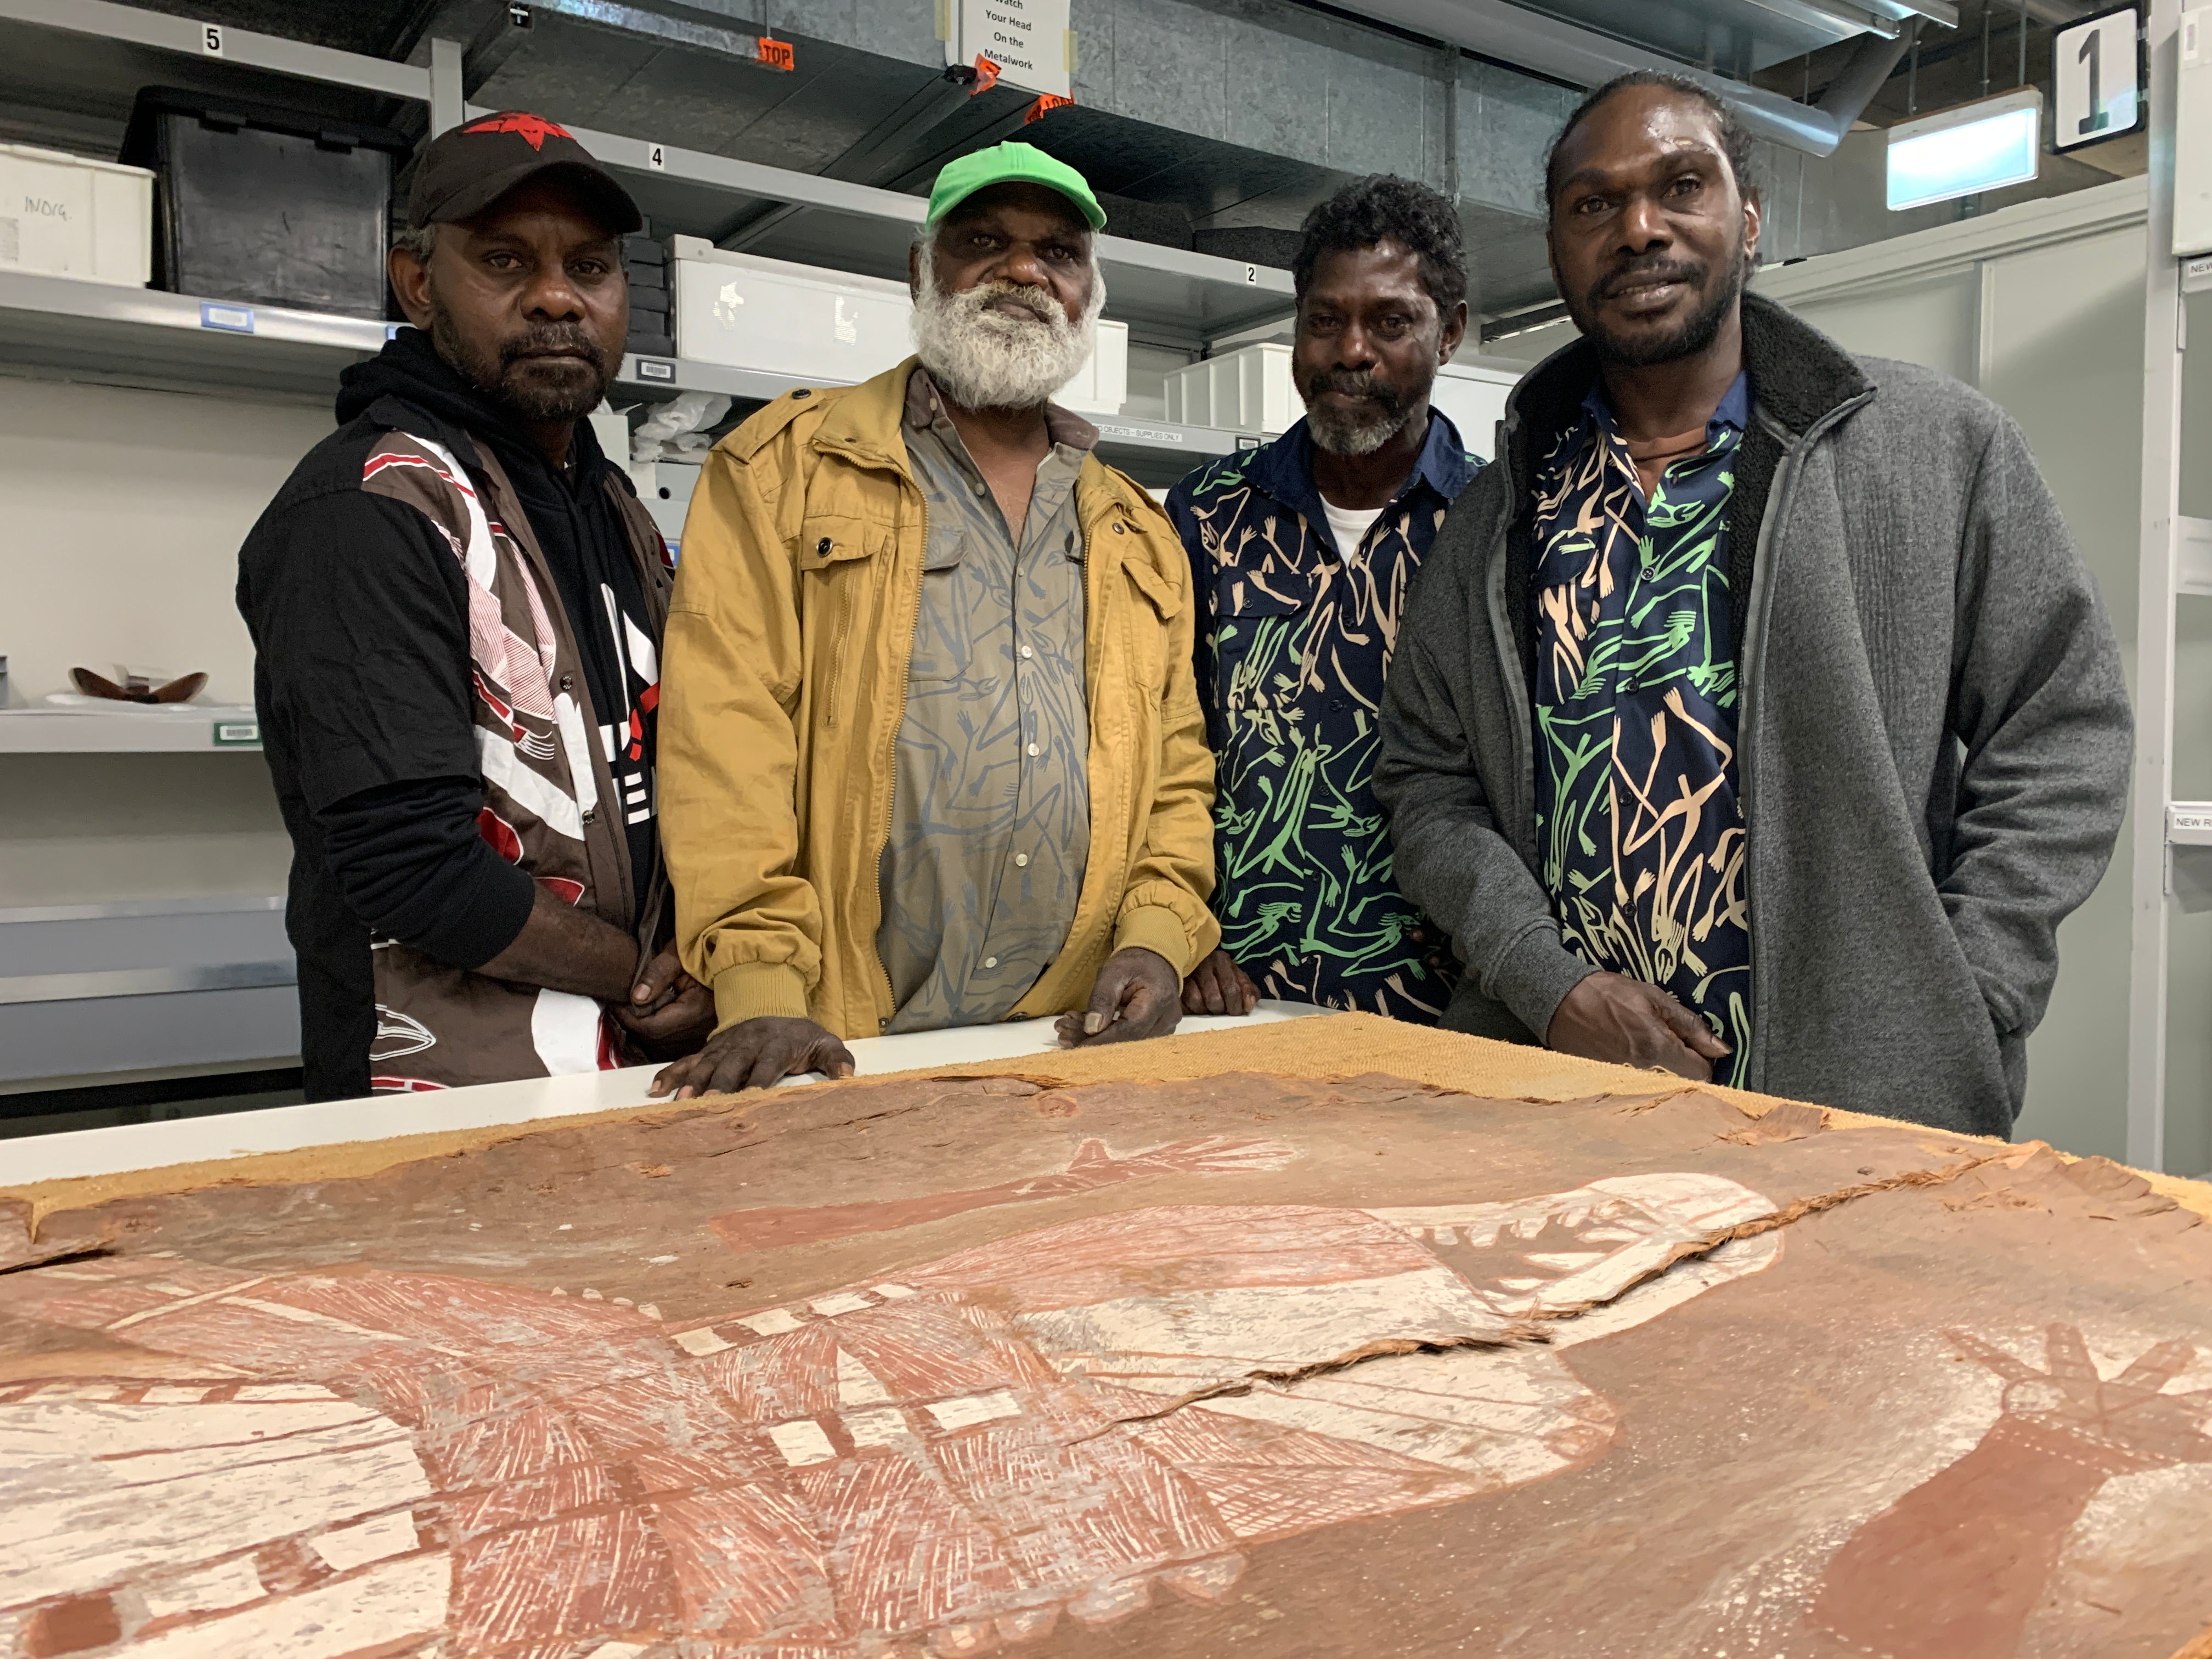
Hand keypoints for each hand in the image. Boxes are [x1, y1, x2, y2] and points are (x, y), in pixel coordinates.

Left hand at [611, 945, 716, 1058]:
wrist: (733, 954)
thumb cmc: (706, 950)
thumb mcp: (679, 955)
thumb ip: (657, 974)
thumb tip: (636, 997)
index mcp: (696, 1009)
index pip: (653, 1027)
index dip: (629, 1017)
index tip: (616, 1002)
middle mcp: (700, 1027)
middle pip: (657, 1037)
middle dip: (635, 1022)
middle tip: (621, 1004)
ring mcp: (703, 1029)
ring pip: (664, 1039)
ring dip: (645, 1024)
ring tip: (634, 1006)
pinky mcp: (702, 1027)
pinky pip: (673, 1035)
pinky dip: (657, 1024)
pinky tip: (652, 1009)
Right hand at [648, 1016, 854, 1097]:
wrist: (774, 1004)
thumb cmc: (801, 1035)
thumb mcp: (825, 1042)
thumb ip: (837, 1059)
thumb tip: (849, 1076)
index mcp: (777, 1044)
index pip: (768, 1062)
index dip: (760, 1078)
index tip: (752, 1096)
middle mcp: (748, 1043)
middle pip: (733, 1064)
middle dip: (720, 1083)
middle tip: (707, 1101)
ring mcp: (726, 1046)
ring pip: (707, 1062)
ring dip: (693, 1081)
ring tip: (680, 1100)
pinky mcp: (711, 1049)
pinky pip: (688, 1060)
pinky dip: (672, 1074)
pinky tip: (657, 1090)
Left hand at [1054, 947, 1181, 1047]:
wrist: (1157, 959)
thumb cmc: (1135, 962)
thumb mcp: (1113, 971)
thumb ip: (1102, 999)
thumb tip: (1091, 1029)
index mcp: (1158, 1000)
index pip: (1128, 1030)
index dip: (1101, 1041)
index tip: (1074, 1045)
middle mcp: (1166, 1018)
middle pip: (1127, 1040)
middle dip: (1092, 1041)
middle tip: (1064, 1036)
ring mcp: (1165, 1027)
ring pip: (1127, 1044)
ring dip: (1097, 1040)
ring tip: (1070, 1029)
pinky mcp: (1158, 1032)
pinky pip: (1131, 1040)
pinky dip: (1107, 1036)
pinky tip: (1086, 1030)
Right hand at [1181, 949, 1258, 1015]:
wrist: (1192, 958)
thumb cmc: (1218, 970)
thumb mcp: (1235, 974)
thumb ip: (1246, 988)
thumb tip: (1250, 1005)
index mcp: (1221, 960)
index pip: (1232, 989)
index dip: (1238, 1005)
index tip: (1240, 1010)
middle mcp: (1202, 964)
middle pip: (1215, 999)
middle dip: (1222, 1009)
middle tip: (1224, 1010)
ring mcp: (1186, 974)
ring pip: (1197, 1002)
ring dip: (1206, 1010)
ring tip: (1210, 1008)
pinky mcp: (1176, 983)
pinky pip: (1184, 1004)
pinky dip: (1192, 1009)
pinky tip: (1198, 1007)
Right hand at [1545, 971, 1727, 1080]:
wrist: (1558, 1001)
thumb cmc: (1608, 994)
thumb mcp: (1654, 998)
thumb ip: (1690, 1025)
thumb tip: (1722, 1049)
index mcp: (1659, 1049)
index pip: (1703, 1073)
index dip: (1705, 1058)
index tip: (1695, 1044)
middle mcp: (1644, 1073)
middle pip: (1683, 1084)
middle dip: (1685, 1066)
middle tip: (1673, 1043)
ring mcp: (1626, 1082)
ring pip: (1662, 1086)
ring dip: (1664, 1070)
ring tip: (1647, 1045)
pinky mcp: (1609, 1084)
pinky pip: (1640, 1087)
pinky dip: (1642, 1074)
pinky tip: (1630, 1054)